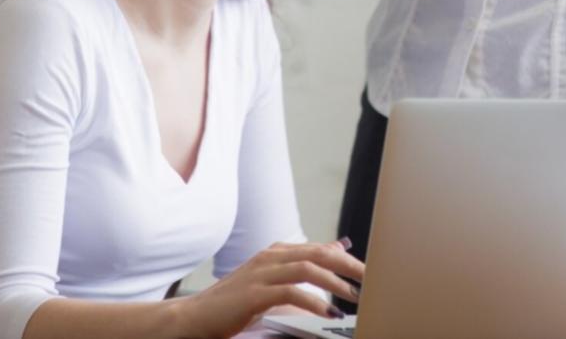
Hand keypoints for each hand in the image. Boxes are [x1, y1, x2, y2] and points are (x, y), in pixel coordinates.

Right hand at [180, 240, 363, 338]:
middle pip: (320, 253)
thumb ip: (301, 265)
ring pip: (308, 268)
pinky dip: (313, 301)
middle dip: (349, 265)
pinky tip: (328, 312)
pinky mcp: (254, 294)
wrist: (194, 316)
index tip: (370, 271)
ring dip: (335, 283)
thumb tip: (336, 248)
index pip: (321, 248)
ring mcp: (262, 273)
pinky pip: (291, 292)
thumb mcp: (271, 280)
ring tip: (353, 298)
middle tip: (371, 280)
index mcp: (277, 253)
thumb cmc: (233, 302)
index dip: (347, 258)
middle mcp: (271, 257)